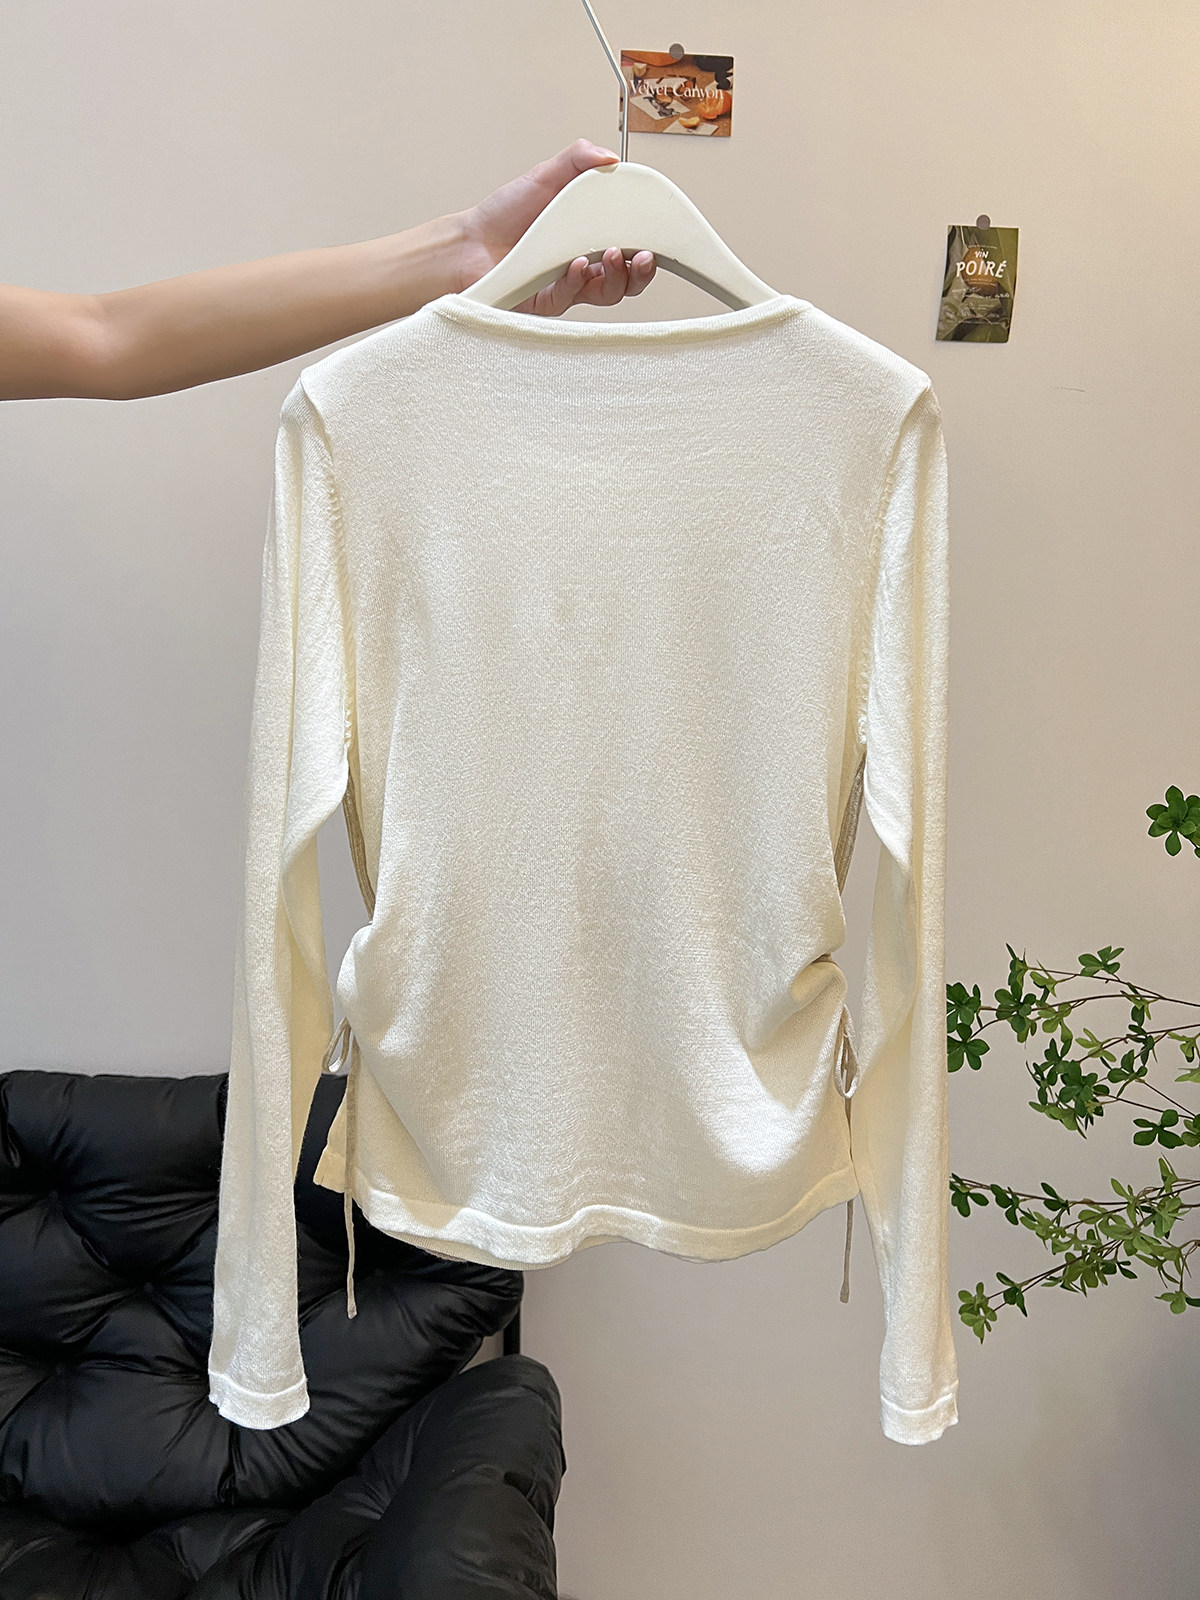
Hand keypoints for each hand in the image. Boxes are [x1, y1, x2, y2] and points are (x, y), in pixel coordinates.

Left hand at [452, 139, 655, 315]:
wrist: (468, 243)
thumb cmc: (503, 216)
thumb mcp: (545, 175)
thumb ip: (578, 159)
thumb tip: (611, 156)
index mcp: (590, 237)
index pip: (630, 246)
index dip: (647, 246)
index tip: (655, 237)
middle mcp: (584, 265)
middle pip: (628, 278)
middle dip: (642, 270)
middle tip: (642, 256)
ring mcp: (569, 286)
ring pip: (608, 294)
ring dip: (617, 277)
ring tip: (612, 256)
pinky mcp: (549, 302)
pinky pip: (573, 297)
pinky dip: (577, 281)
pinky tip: (575, 266)